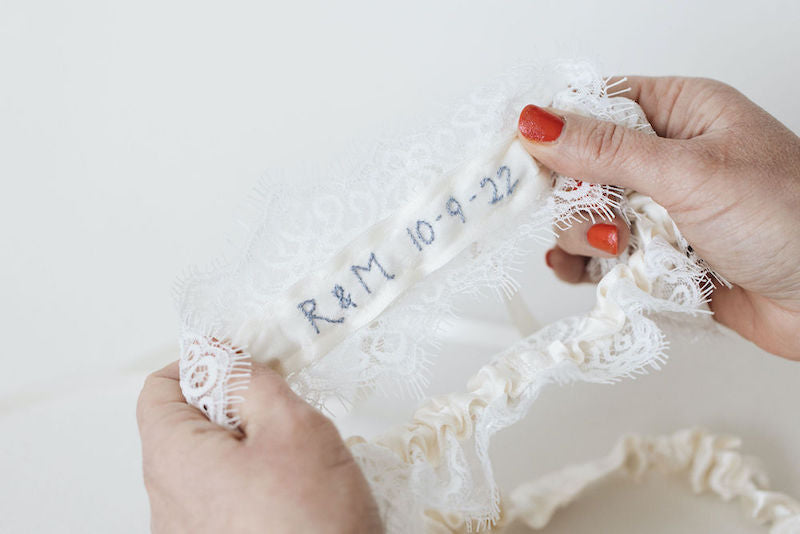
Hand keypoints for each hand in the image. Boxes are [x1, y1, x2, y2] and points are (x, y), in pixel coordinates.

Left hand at [137, 361, 382, 533]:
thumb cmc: (312, 520)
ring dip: (242, 444)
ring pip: (202, 463)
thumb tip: (222, 358)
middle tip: (277, 408)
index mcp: (173, 461)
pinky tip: (287, 489)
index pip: (158, 390)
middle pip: (181, 426)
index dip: (200, 364)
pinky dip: (246, 479)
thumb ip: (249, 381)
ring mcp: (185, 532)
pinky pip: (216, 497)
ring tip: (288, 454)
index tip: (242, 364)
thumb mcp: (291, 425)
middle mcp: (166, 502)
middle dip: (229, 405)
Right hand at [516, 76, 799, 359]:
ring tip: (616, 249)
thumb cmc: (791, 219)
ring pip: (586, 215)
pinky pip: (602, 255)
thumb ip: (607, 150)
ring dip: (585, 235)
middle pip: (580, 167)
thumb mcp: (689, 173)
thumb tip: (538, 122)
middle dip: (576, 196)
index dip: (553, 131)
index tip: (522, 160)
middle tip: (595, 214)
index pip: (594, 108)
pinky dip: (588, 264)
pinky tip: (583, 270)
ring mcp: (660, 210)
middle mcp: (666, 159)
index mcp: (680, 114)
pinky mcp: (657, 254)